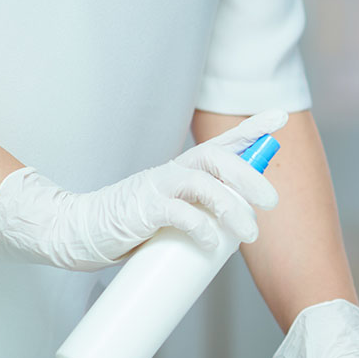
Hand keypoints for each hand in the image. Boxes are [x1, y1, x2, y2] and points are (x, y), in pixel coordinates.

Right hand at [0, 109, 287, 269]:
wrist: (78, 232)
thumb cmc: (130, 224)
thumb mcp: (172, 211)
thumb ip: (199, 213)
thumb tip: (237, 231)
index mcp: (183, 169)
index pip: (222, 142)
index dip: (251, 127)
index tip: (280, 116)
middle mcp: (173, 171)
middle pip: (218, 159)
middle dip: (249, 175)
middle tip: (272, 202)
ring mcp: (156, 187)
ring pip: (203, 183)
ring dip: (232, 206)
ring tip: (250, 233)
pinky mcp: (142, 210)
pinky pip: (178, 212)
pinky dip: (200, 225)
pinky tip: (213, 241)